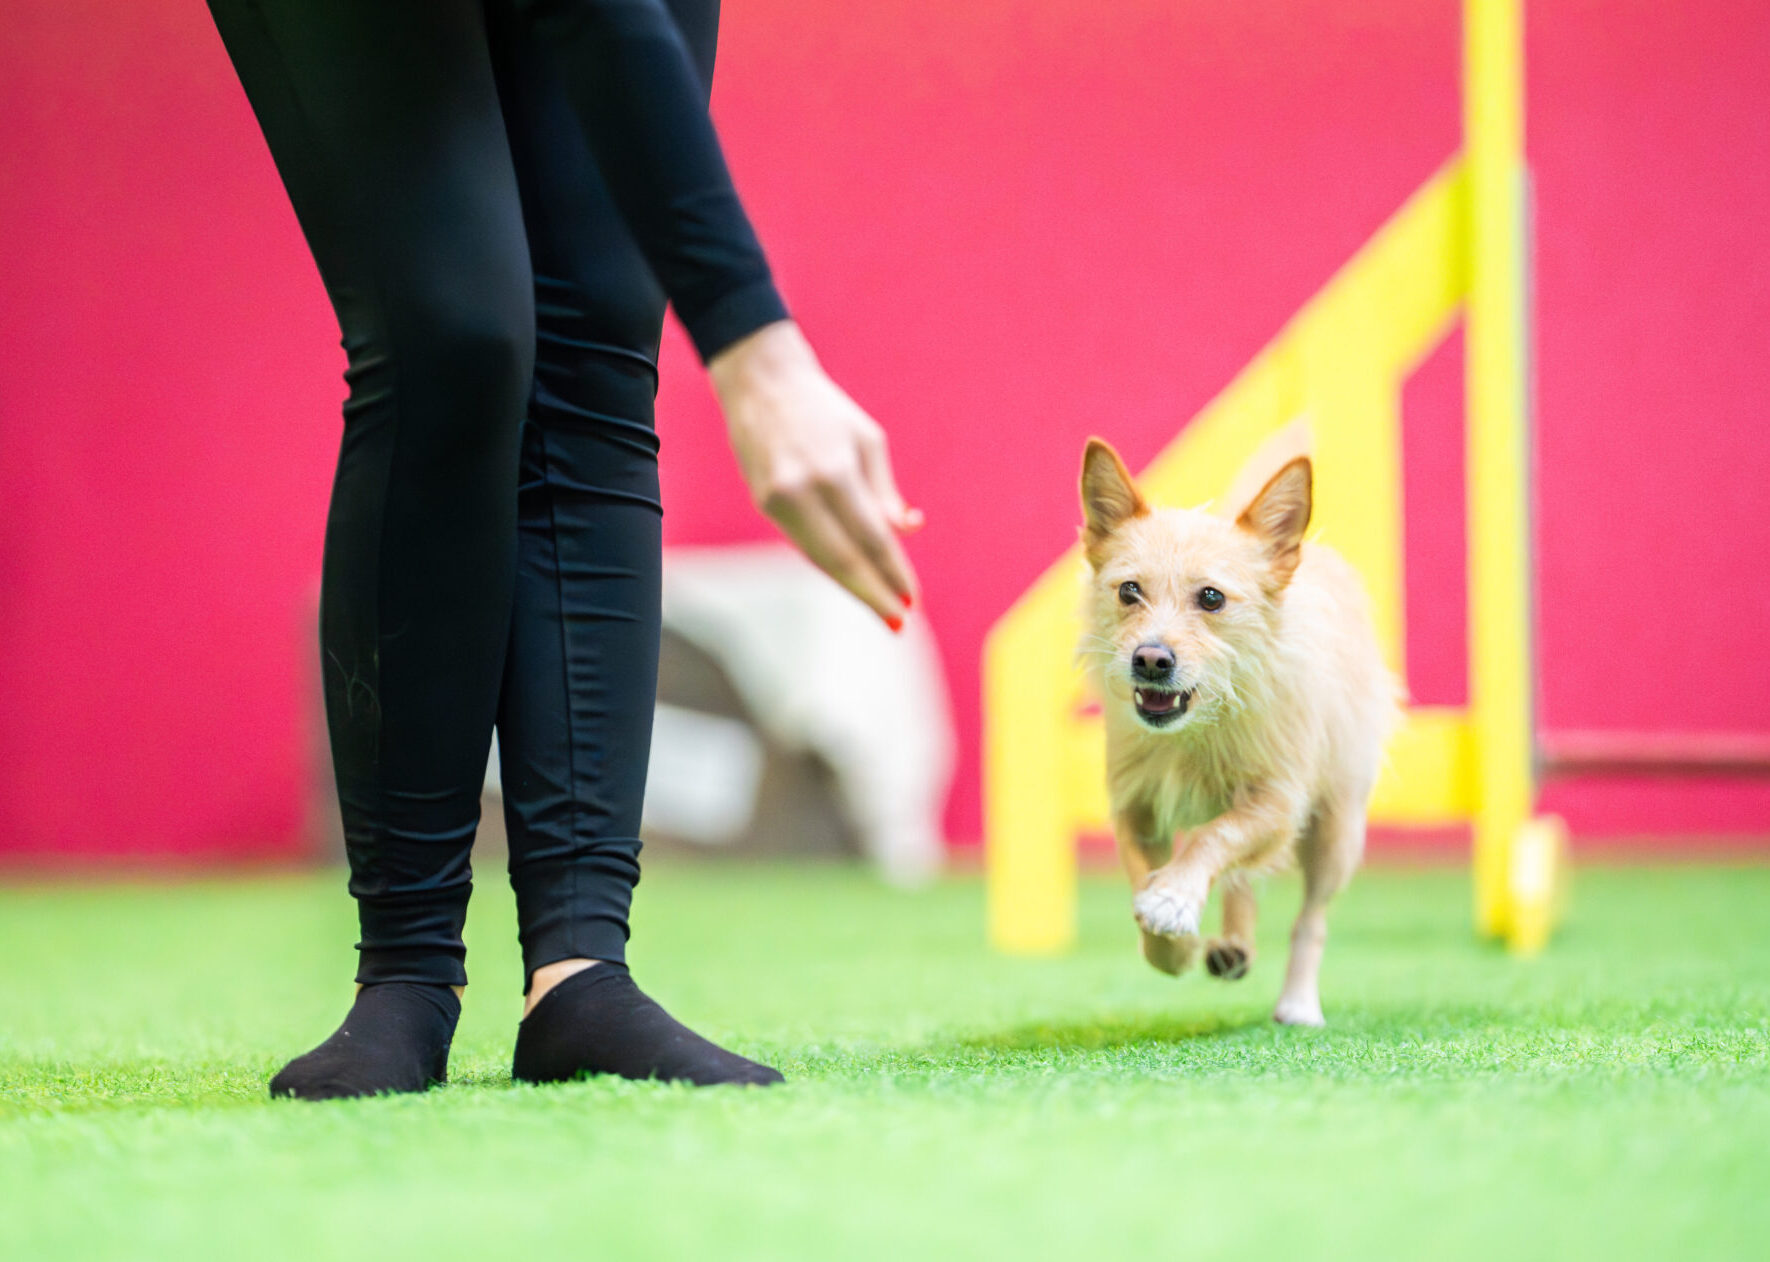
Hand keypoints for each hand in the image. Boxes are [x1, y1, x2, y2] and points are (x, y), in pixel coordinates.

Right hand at [709, 320, 923, 627]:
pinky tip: (854, 580)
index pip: (870, 536)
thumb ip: (884, 492)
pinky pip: (804, 545)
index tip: (912, 598)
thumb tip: (905, 532)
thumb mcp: (868, 441)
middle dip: (873, 593)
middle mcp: (801, 490)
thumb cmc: (825, 410)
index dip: (892, 571)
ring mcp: (777, 500)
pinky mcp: (764, 504)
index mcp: (833, 471)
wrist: (761, 383)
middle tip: (899, 621)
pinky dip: (831, 566)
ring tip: (883, 609)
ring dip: (853, 587)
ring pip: (820, 559)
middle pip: (842, 559)